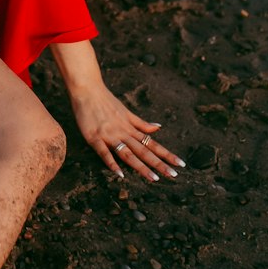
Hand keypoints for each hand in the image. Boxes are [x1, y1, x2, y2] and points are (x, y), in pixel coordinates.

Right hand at [68, 81, 185, 182]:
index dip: (166, 154)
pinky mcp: (95, 137)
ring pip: (128, 154)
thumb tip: (159, 127)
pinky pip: (104, 153)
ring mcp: (110, 135)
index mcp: (131, 128)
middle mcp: (124, 133)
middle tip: (174, 175)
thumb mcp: (126, 112)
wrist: (87, 90)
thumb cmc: (106, 100)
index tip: (180, 164)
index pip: (152, 143)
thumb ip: (141, 123)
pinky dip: (112, 163)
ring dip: (141, 166)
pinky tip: (119, 174)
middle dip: (159, 164)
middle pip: (144, 151)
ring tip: (154, 178)